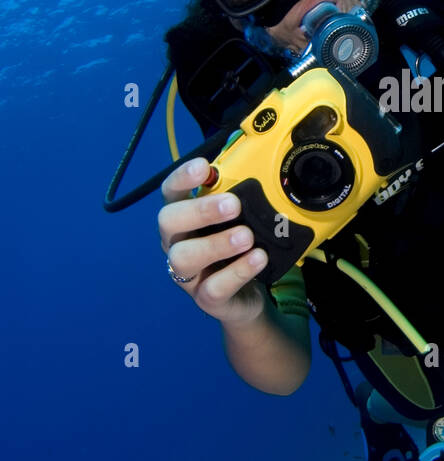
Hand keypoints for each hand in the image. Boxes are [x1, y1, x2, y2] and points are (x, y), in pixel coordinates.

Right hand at [158, 157, 268, 326]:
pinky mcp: (207, 299)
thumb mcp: (239, 219)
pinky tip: (258, 258)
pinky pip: (213, 288)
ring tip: (247, 236)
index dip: (182, 178)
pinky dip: (237, 272)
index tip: (204, 167)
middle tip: (233, 205)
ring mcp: (189, 274)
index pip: (170, 192)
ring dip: (216, 244)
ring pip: (183, 258)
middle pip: (168, 222)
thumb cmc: (238, 248)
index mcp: (184, 218)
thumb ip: (241, 195)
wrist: (248, 295)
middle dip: (199, 210)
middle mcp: (178, 243)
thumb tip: (258, 162)